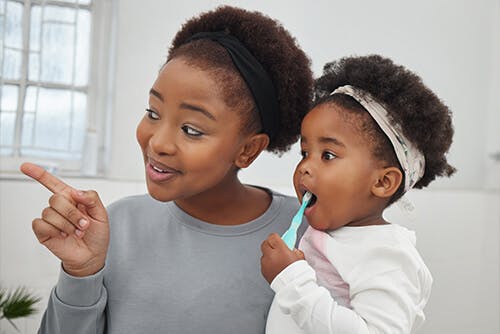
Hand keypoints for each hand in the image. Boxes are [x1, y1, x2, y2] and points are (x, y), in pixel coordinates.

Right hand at [20, 162, 108, 276]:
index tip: (25, 166)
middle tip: (83, 225)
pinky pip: (41, 224)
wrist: (93, 255)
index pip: (53, 183)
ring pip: (50, 212)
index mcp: (73, 199)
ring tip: (76, 232)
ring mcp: (50, 219)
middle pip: (57, 199)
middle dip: (73, 213)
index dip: (39, 174)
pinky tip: (63, 235)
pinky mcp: (43, 232)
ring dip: (67, 224)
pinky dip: (54, 230)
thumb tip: (75, 192)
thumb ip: (92, 198)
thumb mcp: (102, 214)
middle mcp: (60, 207)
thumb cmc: (97, 234)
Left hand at [260, 233, 304, 283]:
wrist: (293, 287)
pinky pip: (264, 264)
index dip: (276, 238)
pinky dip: (268, 264)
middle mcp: (270, 255)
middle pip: (265, 243)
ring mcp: (265, 264)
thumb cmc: (298, 273)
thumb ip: (294, 250)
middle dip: (270, 245)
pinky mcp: (263, 271)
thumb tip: (291, 249)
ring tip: (278, 261)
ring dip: (269, 255)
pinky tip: (276, 268)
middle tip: (277, 249)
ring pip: (264, 254)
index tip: (280, 240)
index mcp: (280, 249)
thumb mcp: (300, 257)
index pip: (272, 236)